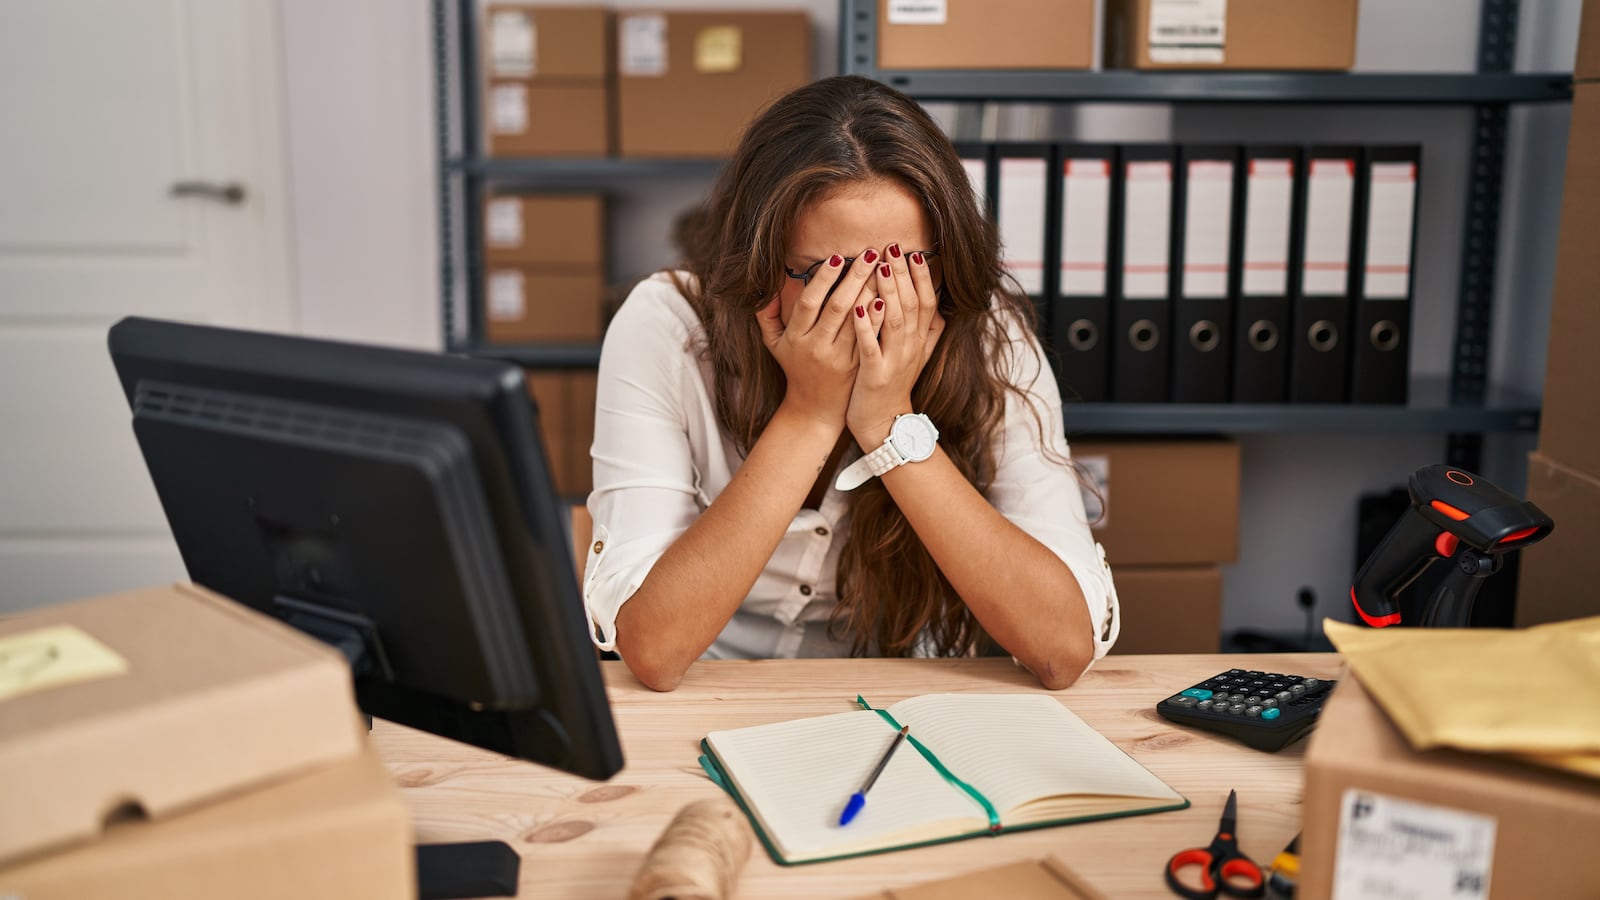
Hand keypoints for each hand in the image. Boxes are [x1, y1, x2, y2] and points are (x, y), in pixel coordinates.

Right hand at [756, 248, 881, 430]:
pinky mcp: (857, 366)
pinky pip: (870, 337)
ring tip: (884, 268)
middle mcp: (817, 347)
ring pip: (857, 321)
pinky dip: (880, 317)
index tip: (836, 258)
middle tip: (869, 253)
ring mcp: (839, 358)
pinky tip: (889, 298)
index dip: (823, 280)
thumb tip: (767, 291)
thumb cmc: (795, 368)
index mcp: (796, 338)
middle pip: (838, 307)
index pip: (809, 303)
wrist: (814, 409)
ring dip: (872, 292)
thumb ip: (767, 316)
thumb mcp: (774, 344)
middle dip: (854, 278)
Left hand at [847, 244, 944, 447]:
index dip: (922, 277)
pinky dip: (866, 326)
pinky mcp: (875, 375)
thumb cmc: (894, 385)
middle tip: (893, 247)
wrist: (885, 425)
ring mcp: (894, 361)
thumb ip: (929, 332)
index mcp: (919, 341)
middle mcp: (911, 348)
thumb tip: (940, 306)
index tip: (915, 252)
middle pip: (911, 304)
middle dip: (903, 274)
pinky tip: (859, 307)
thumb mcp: (917, 357)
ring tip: (880, 266)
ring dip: (888, 292)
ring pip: (894, 321)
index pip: (926, 301)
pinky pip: (871, 347)